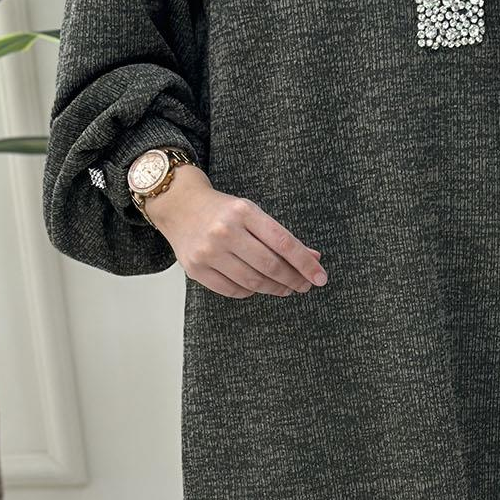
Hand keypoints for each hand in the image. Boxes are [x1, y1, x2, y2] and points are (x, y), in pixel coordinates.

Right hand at [147, 165, 327, 299]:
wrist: (179, 206)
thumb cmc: (223, 212)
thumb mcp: (253, 214)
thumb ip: (282, 237)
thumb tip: (314, 259)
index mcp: (243, 212)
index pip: (284, 242)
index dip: (305, 263)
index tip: (320, 277)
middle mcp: (225, 231)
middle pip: (270, 266)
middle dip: (293, 280)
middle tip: (304, 285)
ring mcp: (208, 252)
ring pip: (253, 282)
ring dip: (275, 289)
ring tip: (286, 288)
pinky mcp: (196, 269)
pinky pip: (233, 291)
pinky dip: (251, 292)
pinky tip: (257, 287)